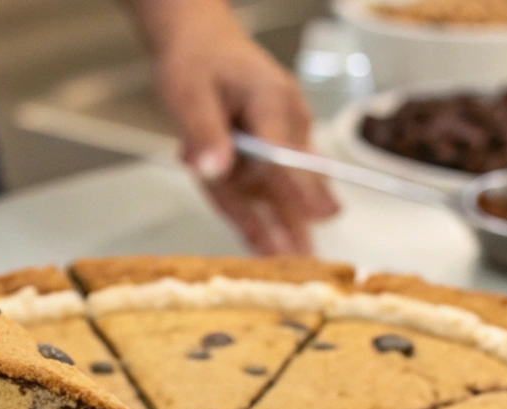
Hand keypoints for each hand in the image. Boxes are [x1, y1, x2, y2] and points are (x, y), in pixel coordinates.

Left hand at [138, 0, 338, 253]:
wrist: (200, 47)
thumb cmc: (198, 62)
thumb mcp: (188, 91)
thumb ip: (203, 131)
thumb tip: (214, 167)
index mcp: (271, 99)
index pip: (284, 150)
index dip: (299, 185)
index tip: (318, 214)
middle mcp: (284, 124)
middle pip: (293, 178)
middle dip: (300, 218)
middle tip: (310, 255)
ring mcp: (279, 144)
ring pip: (280, 192)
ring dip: (286, 227)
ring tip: (295, 263)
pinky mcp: (265, 160)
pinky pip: (262, 194)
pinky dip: (261, 221)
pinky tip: (267, 249)